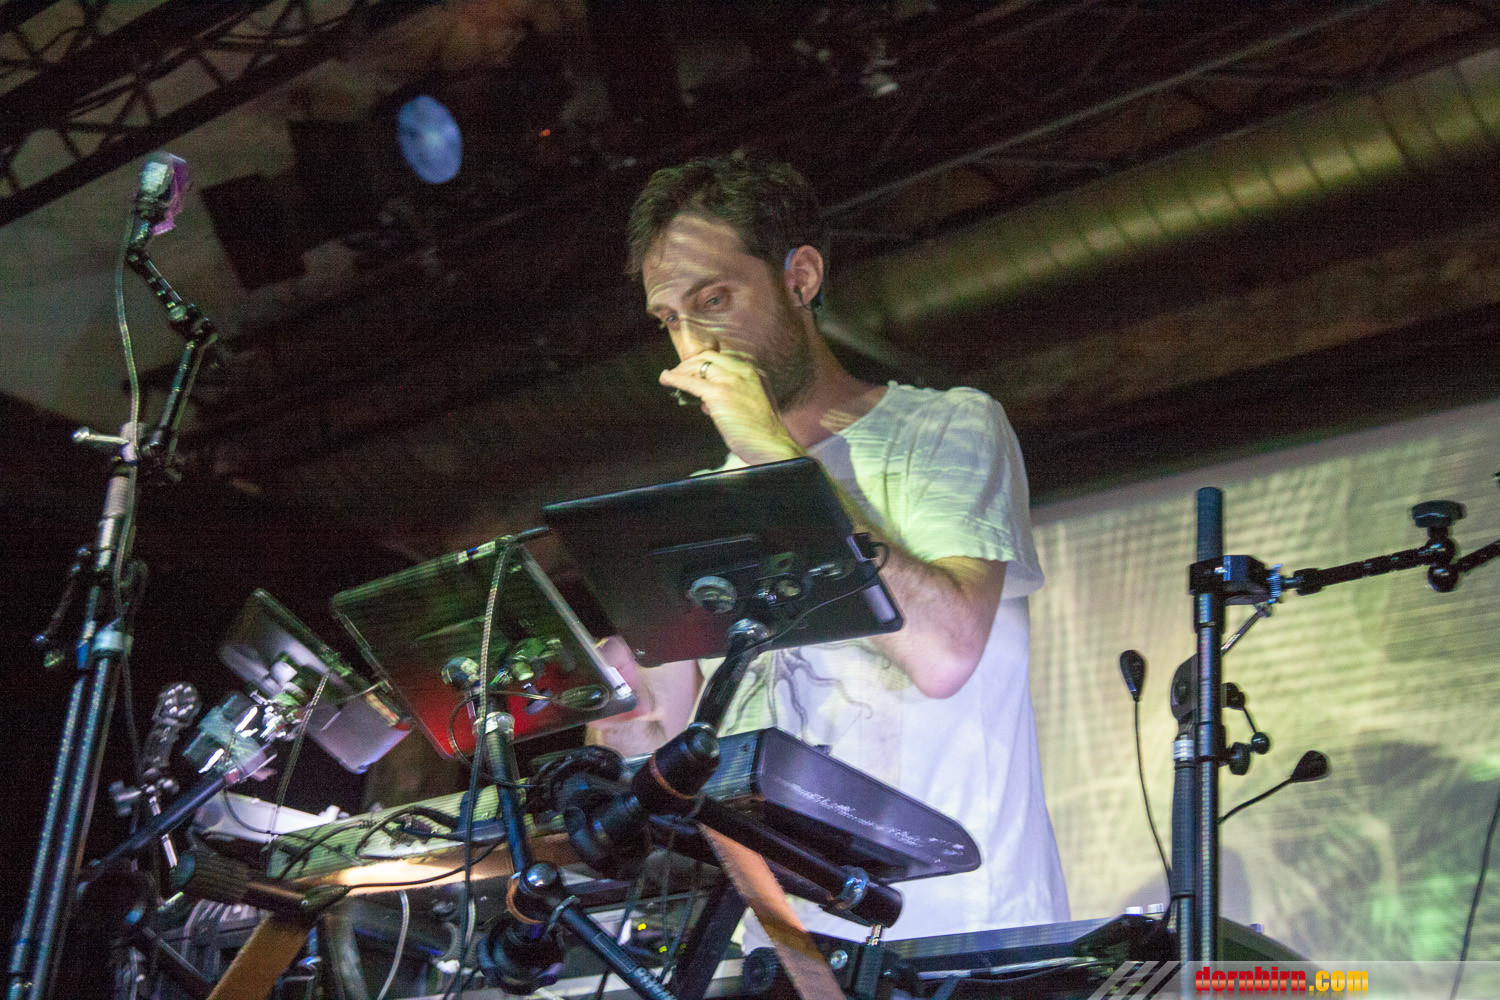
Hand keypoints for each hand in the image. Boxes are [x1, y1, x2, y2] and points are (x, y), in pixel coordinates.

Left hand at [660, 350, 804, 463]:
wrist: (772, 444)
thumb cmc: (762, 433)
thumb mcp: (752, 406)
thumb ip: (732, 399)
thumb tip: (706, 404)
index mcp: (753, 372)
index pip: (723, 358)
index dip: (704, 363)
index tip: (693, 371)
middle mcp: (743, 371)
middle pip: (708, 357)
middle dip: (690, 364)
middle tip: (677, 373)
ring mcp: (731, 380)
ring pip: (698, 365)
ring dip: (681, 370)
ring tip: (669, 378)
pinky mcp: (719, 394)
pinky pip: (691, 382)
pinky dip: (675, 378)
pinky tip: (665, 379)